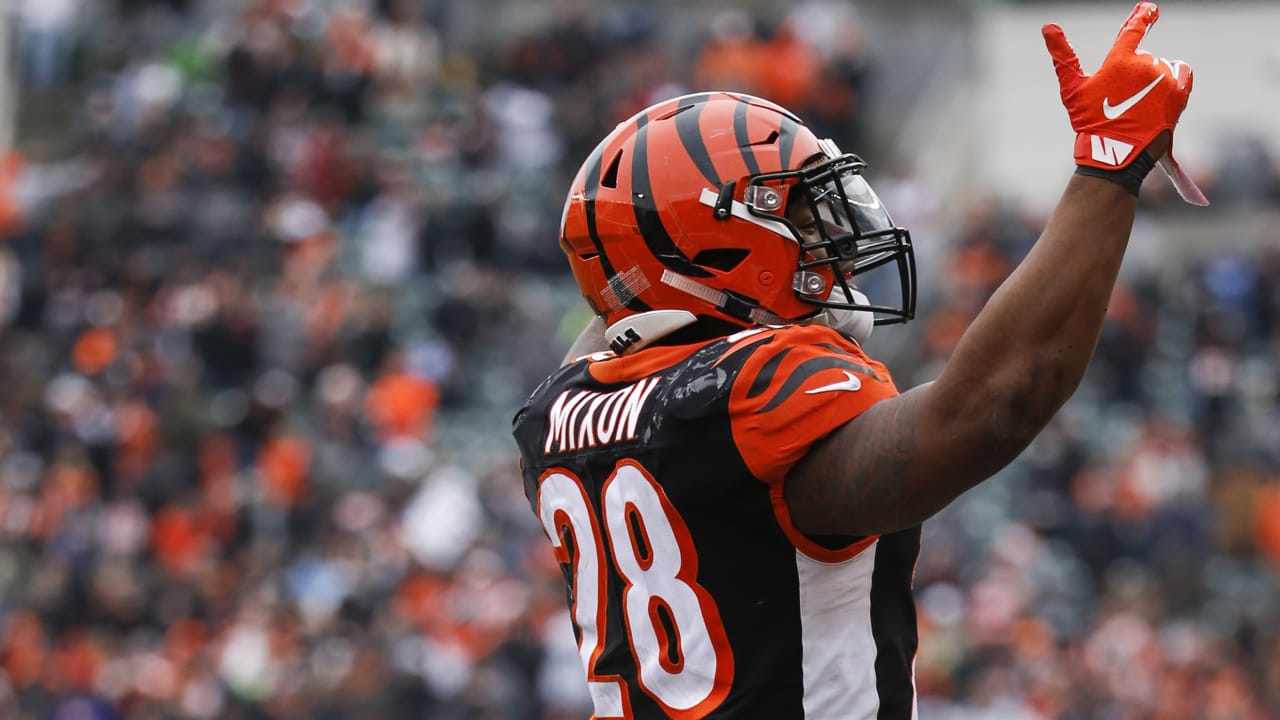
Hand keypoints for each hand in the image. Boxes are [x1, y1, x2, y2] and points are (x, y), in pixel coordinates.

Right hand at [1043, 2, 1206, 203]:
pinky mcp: (1179, 92)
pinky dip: (1174, 78)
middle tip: (1121, 98)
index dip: (1142, 15)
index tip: (1149, 7)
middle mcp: (1146, 65)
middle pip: (1143, 59)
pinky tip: (1162, 92)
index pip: (1133, 30)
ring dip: (1152, 79)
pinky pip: (1182, 73)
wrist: (1117, 152)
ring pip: (1160, 68)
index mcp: (1120, 61)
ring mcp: (1165, 79)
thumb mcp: (1071, 89)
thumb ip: (1062, 56)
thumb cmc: (1089, 121)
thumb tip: (1048, 25)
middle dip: (1133, 72)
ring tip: (1139, 103)